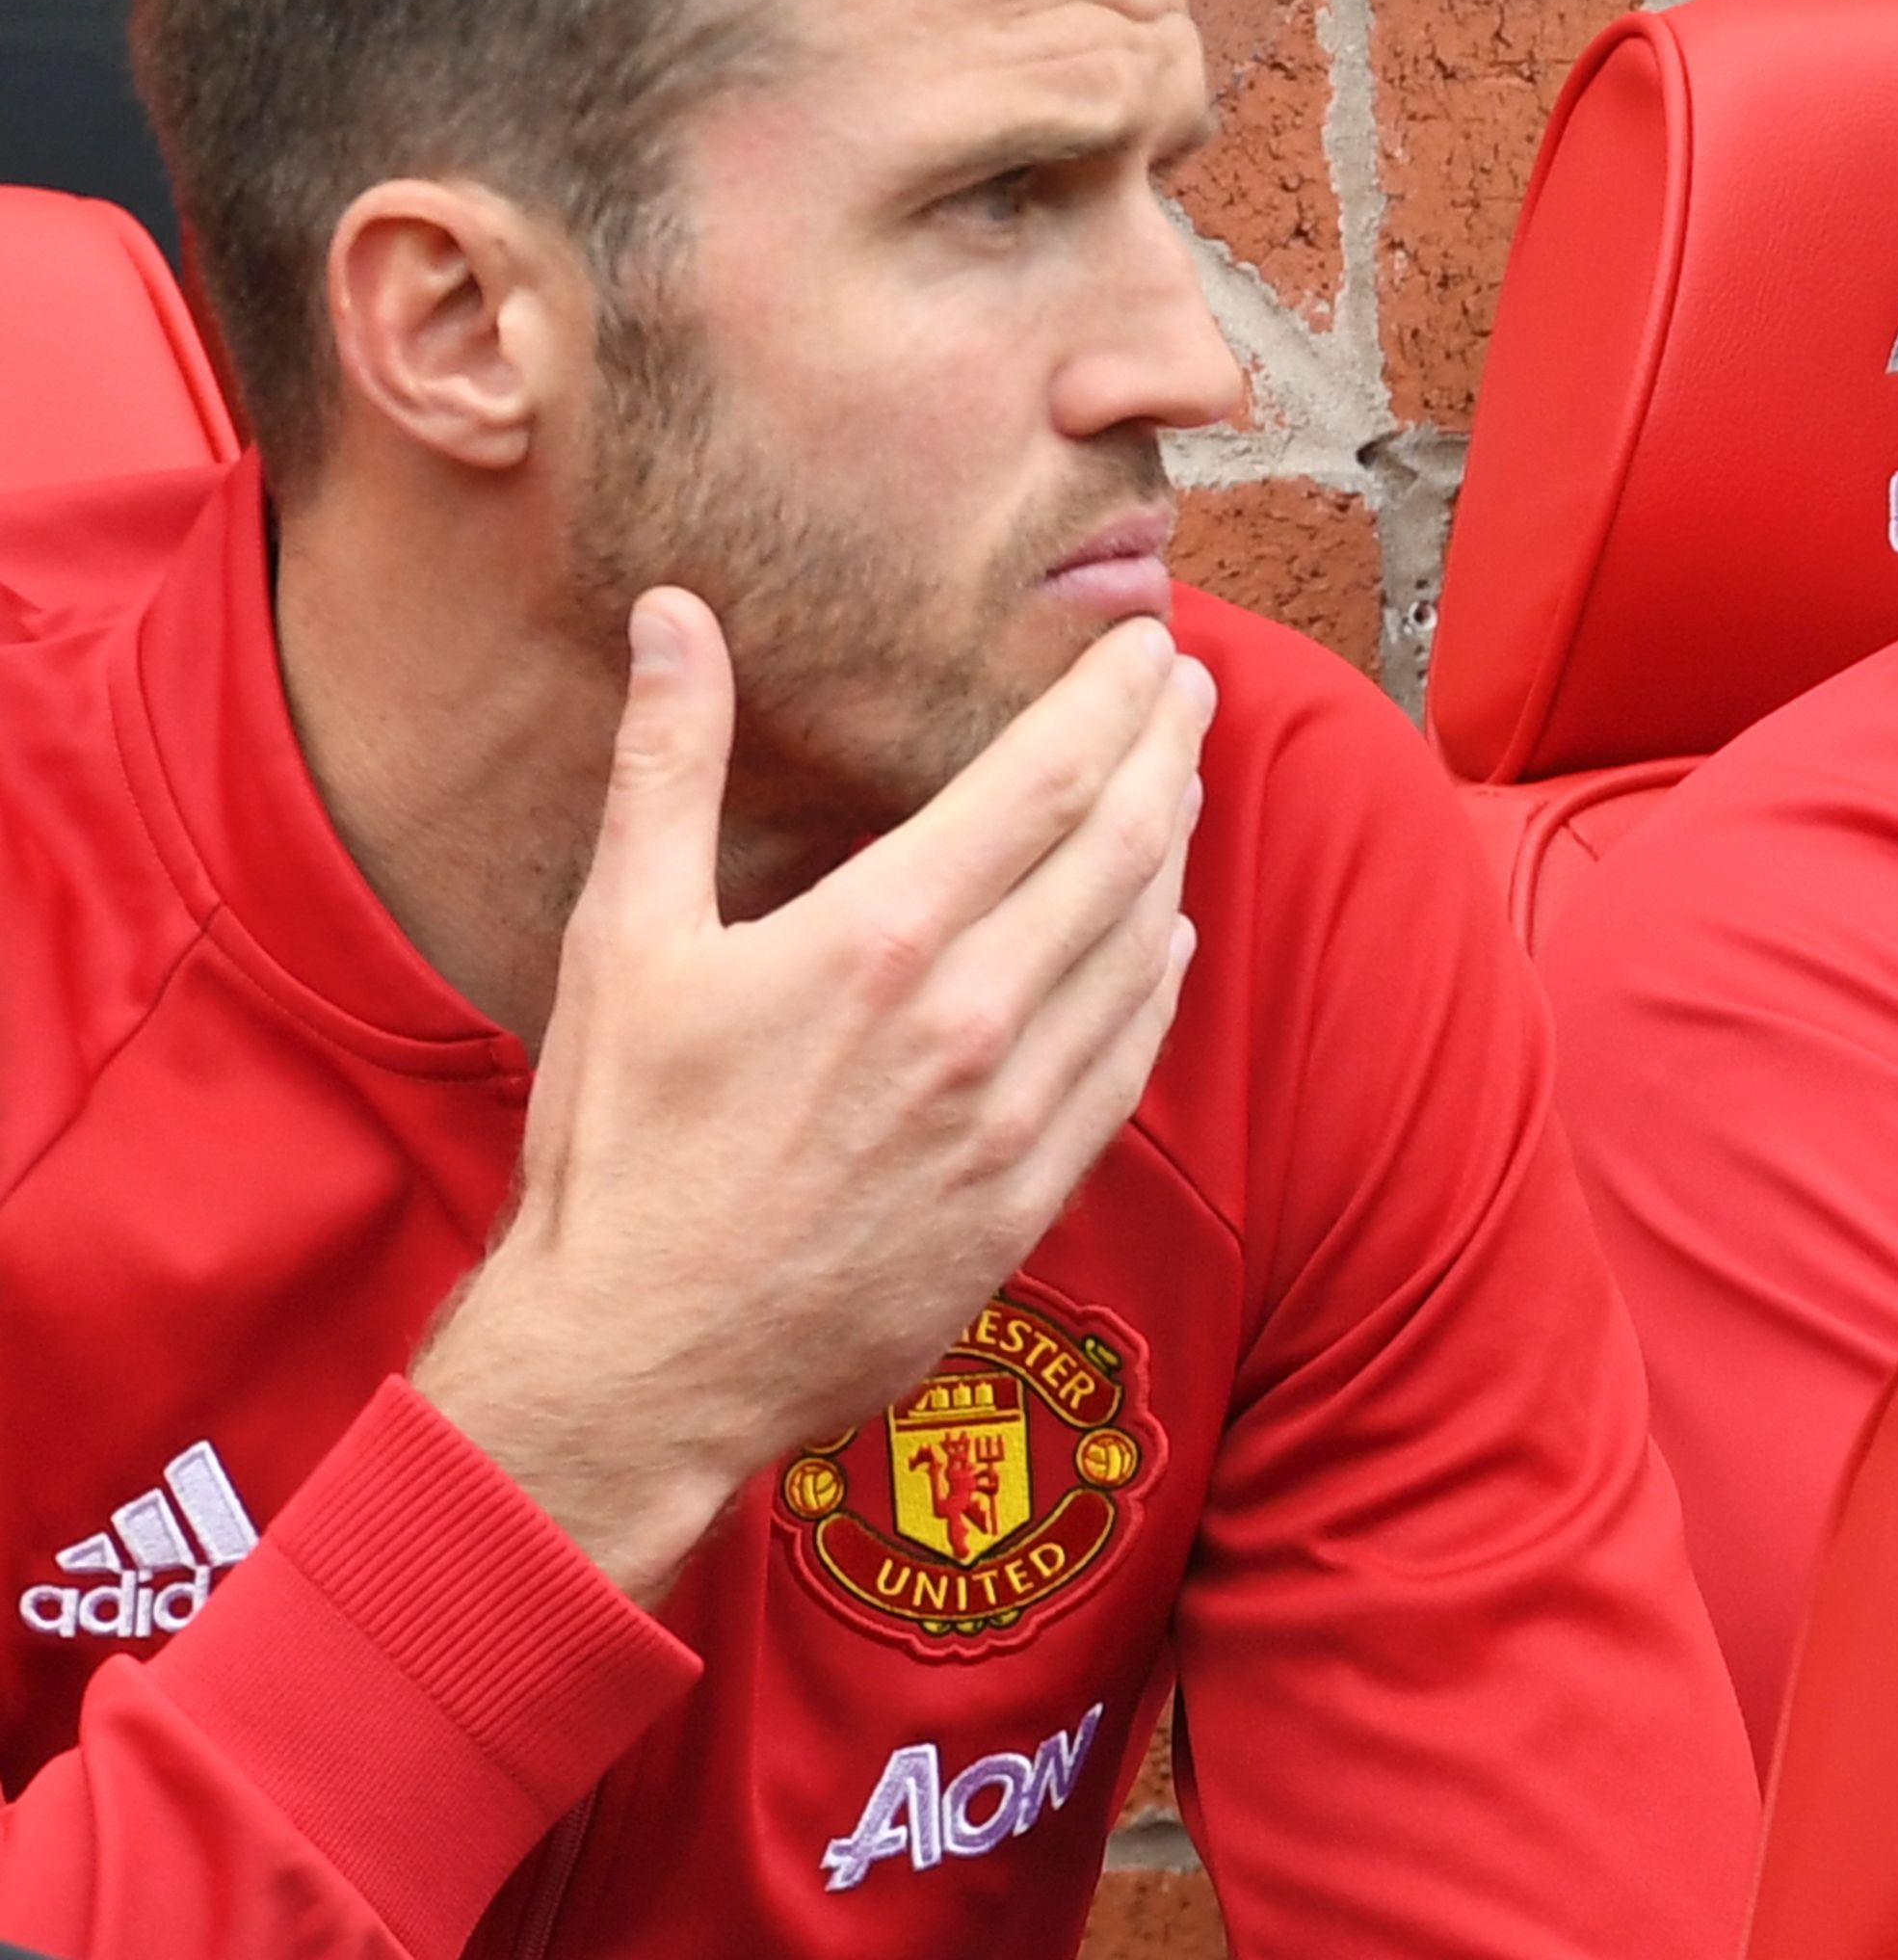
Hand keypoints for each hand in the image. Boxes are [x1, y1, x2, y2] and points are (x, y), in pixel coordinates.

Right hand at [415, 587, 1210, 1602]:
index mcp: (881, 936)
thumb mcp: (625, 939)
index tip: (1151, 645)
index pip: (1049, 777)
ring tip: (1182, 784)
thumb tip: (675, 616)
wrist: (642, 1366)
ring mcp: (1015, 1112)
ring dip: (1174, 851)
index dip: (1117, 698)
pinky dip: (1160, 981)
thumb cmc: (620, 1154)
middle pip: (1123, 845)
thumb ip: (668, 764)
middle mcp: (973, 1015)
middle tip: (1192, 689)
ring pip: (1140, 945)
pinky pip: (1131, 1061)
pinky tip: (1167, 937)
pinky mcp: (1031, 1195)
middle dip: (1170, 749)